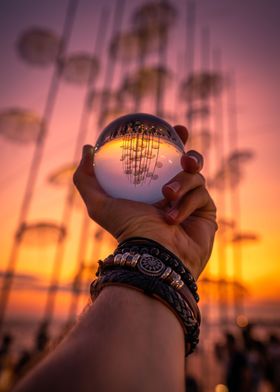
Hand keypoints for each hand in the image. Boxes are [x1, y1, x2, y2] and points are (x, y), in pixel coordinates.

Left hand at [73, 125, 216, 279]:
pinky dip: (186, 203)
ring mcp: (192, 203)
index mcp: (152, 189)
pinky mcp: (207, 213)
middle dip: (191, 154)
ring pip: (196, 176)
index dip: (173, 141)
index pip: (166, 159)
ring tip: (166, 196)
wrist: (153, 254)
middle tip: (184, 155)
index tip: (175, 129)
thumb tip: (88, 148)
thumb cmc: (126, 229)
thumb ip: (86, 177)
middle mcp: (174, 195)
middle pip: (190, 163)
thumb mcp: (98, 203)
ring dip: (181, 182)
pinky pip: (201, 194)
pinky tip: (173, 218)